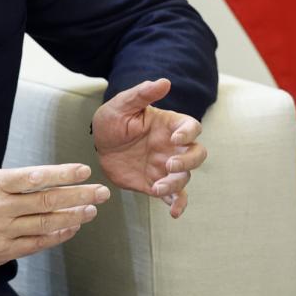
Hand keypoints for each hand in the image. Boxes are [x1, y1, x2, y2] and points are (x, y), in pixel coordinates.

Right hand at [0, 106, 109, 272]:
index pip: (33, 177)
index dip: (60, 174)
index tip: (83, 170)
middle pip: (46, 201)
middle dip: (78, 196)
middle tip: (102, 192)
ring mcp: (2, 232)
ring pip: (44, 224)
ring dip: (72, 216)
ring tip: (91, 210)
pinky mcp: (3, 251)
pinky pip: (36, 243)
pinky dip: (56, 235)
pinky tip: (71, 227)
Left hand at [92, 78, 207, 218]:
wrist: (99, 146)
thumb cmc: (112, 120)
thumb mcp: (123, 104)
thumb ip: (142, 94)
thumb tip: (164, 82)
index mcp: (169, 125)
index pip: (191, 127)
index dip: (188, 133)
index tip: (174, 138)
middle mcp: (172, 147)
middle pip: (197, 154)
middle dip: (188, 162)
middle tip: (169, 166)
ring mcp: (166, 167)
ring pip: (185, 178)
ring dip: (176, 184)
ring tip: (157, 187)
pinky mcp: (156, 184)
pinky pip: (174, 197)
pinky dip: (178, 205)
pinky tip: (173, 213)